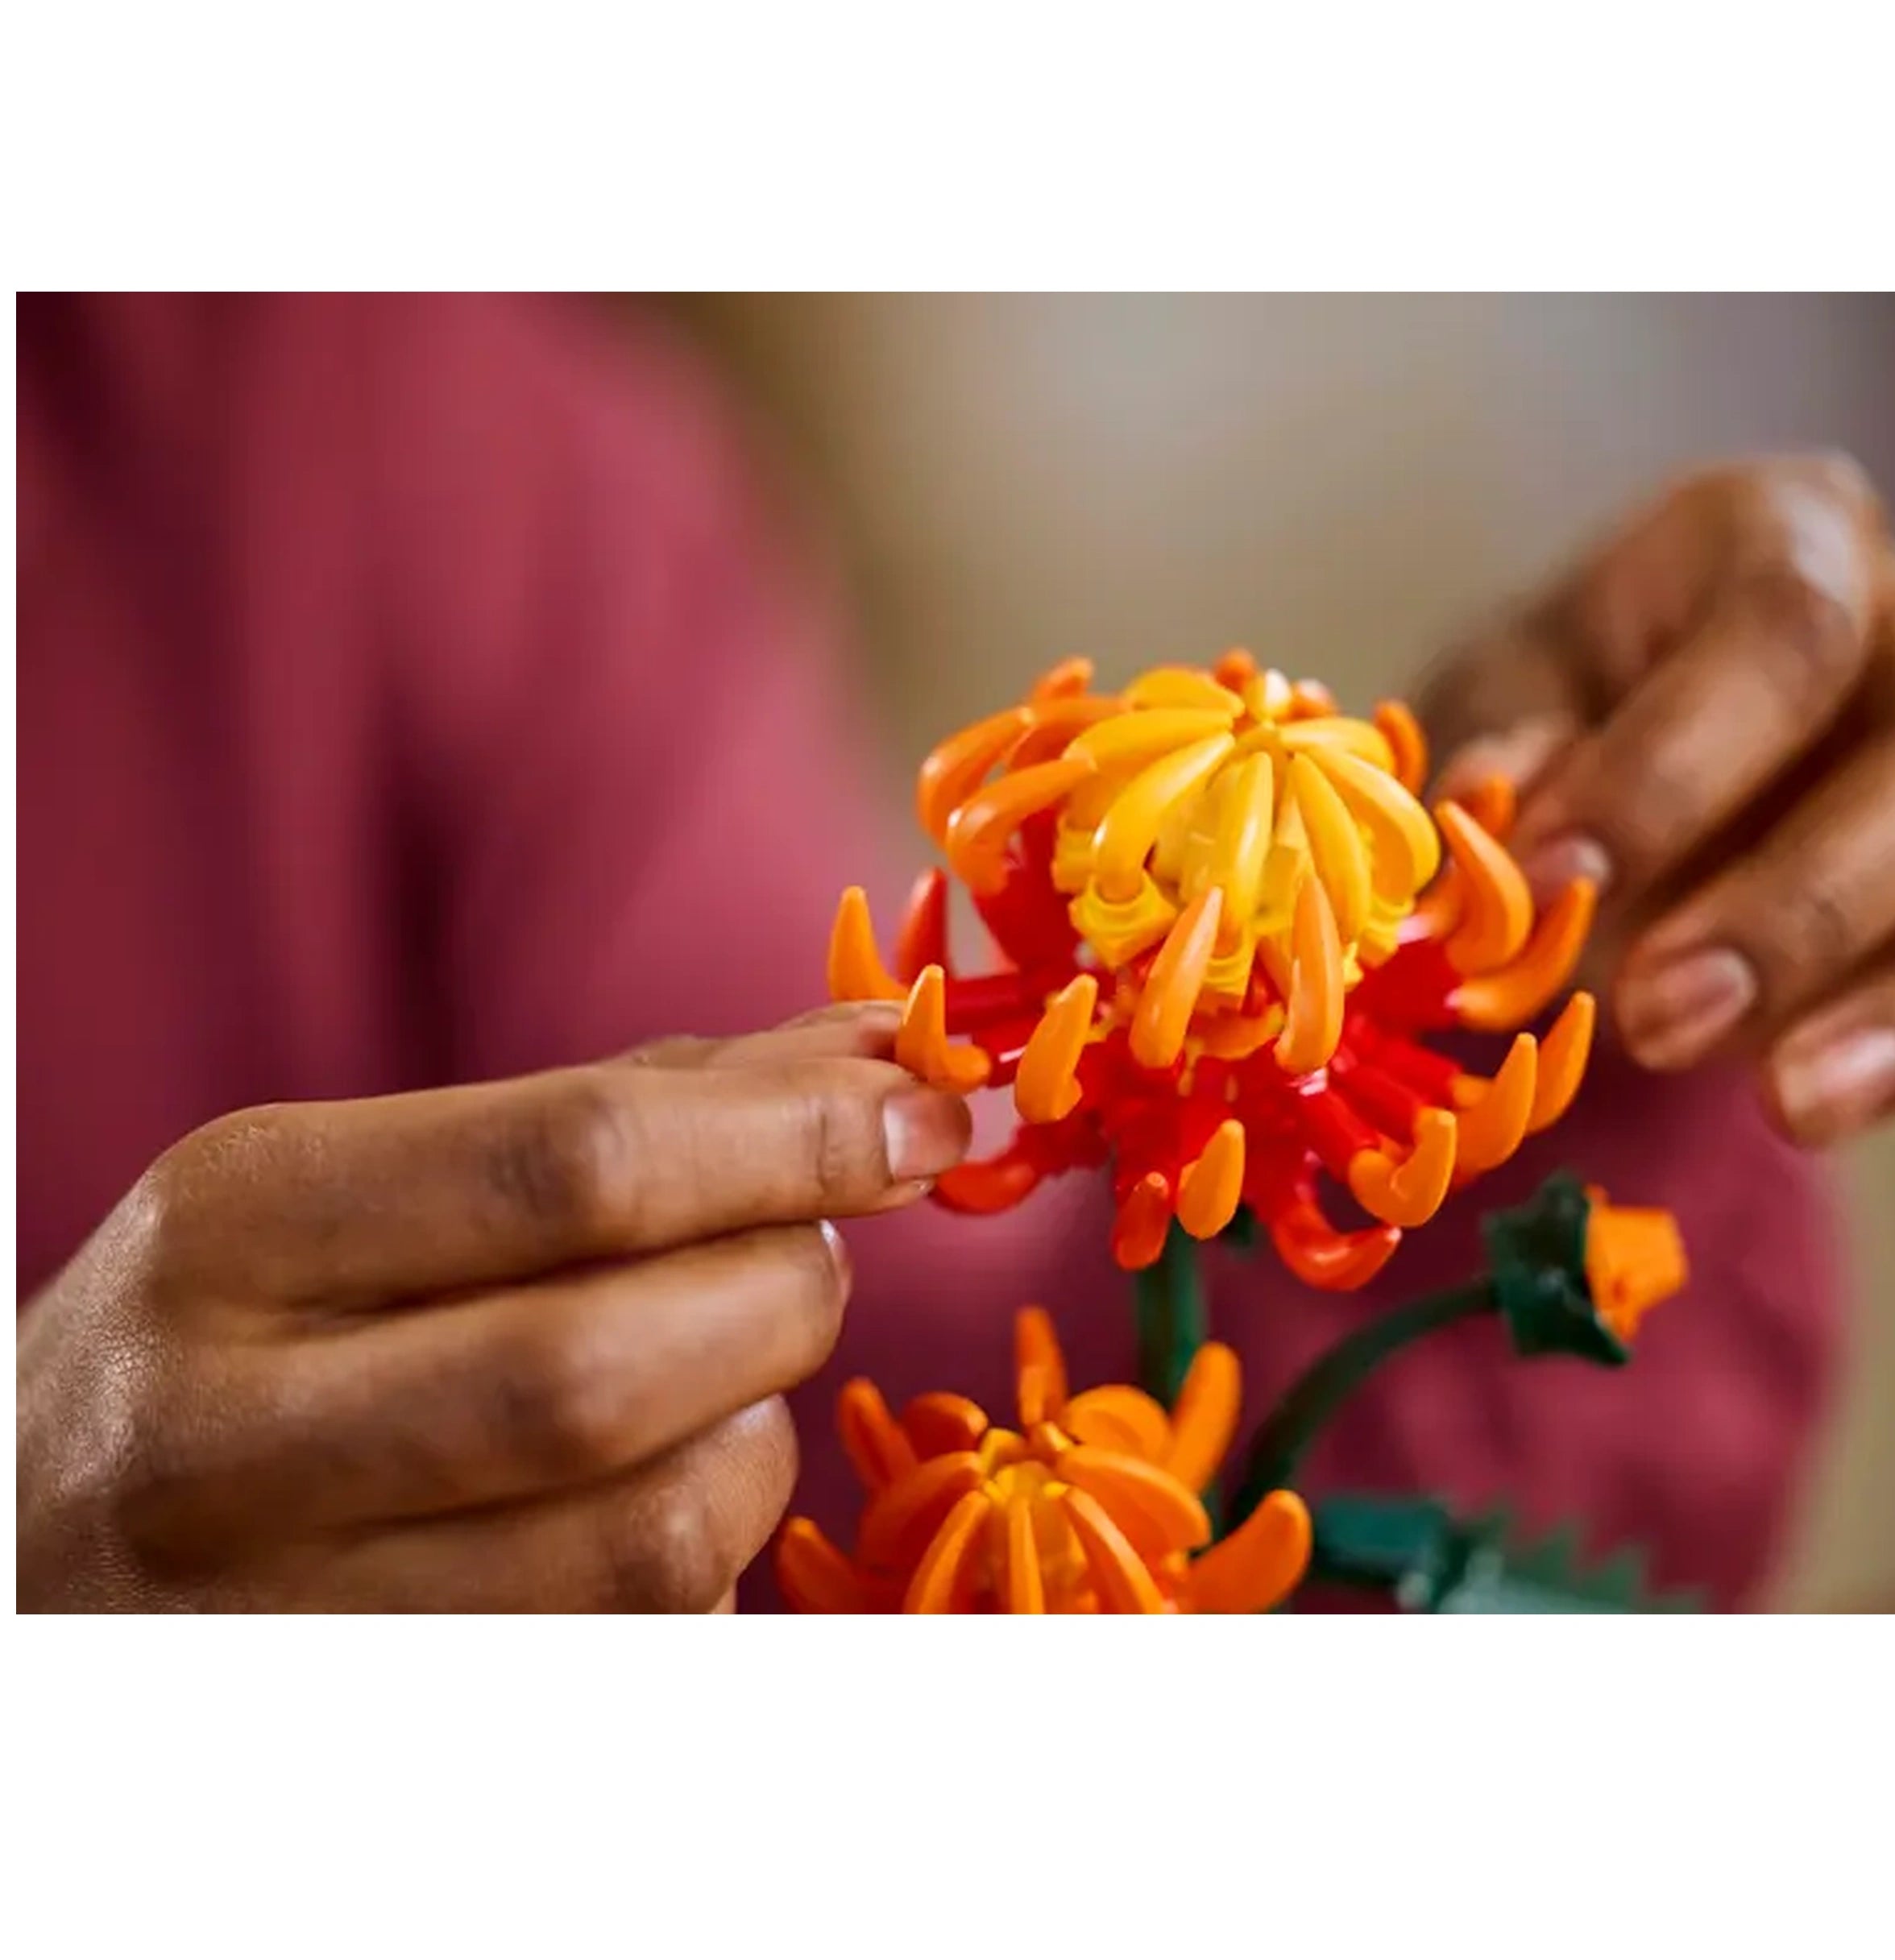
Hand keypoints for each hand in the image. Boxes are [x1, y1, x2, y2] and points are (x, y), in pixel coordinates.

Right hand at [16, 1004, 967, 1610]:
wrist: (36, 1546)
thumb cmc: (249, 1329)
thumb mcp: (369, 1181)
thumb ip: (632, 1108)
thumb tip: (877, 1051)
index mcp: (240, 1224)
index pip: (571, 1164)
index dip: (791, 1139)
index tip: (924, 1113)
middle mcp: (231, 1432)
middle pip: (620, 1363)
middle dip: (787, 1289)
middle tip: (810, 1251)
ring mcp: (287, 1618)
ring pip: (659, 1535)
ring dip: (756, 1439)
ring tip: (704, 1384)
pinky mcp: (380, 1726)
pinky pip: (642, 1644)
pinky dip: (702, 1554)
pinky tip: (643, 1495)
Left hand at [1420, 455, 1894, 1146]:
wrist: (1653, 780)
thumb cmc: (1572, 710)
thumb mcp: (1510, 698)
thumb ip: (1508, 739)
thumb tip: (1490, 799)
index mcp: (1789, 539)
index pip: (1781, 627)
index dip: (1673, 763)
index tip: (1554, 878)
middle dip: (1802, 901)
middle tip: (1658, 1016)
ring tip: (1788, 1101)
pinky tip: (1831, 1102)